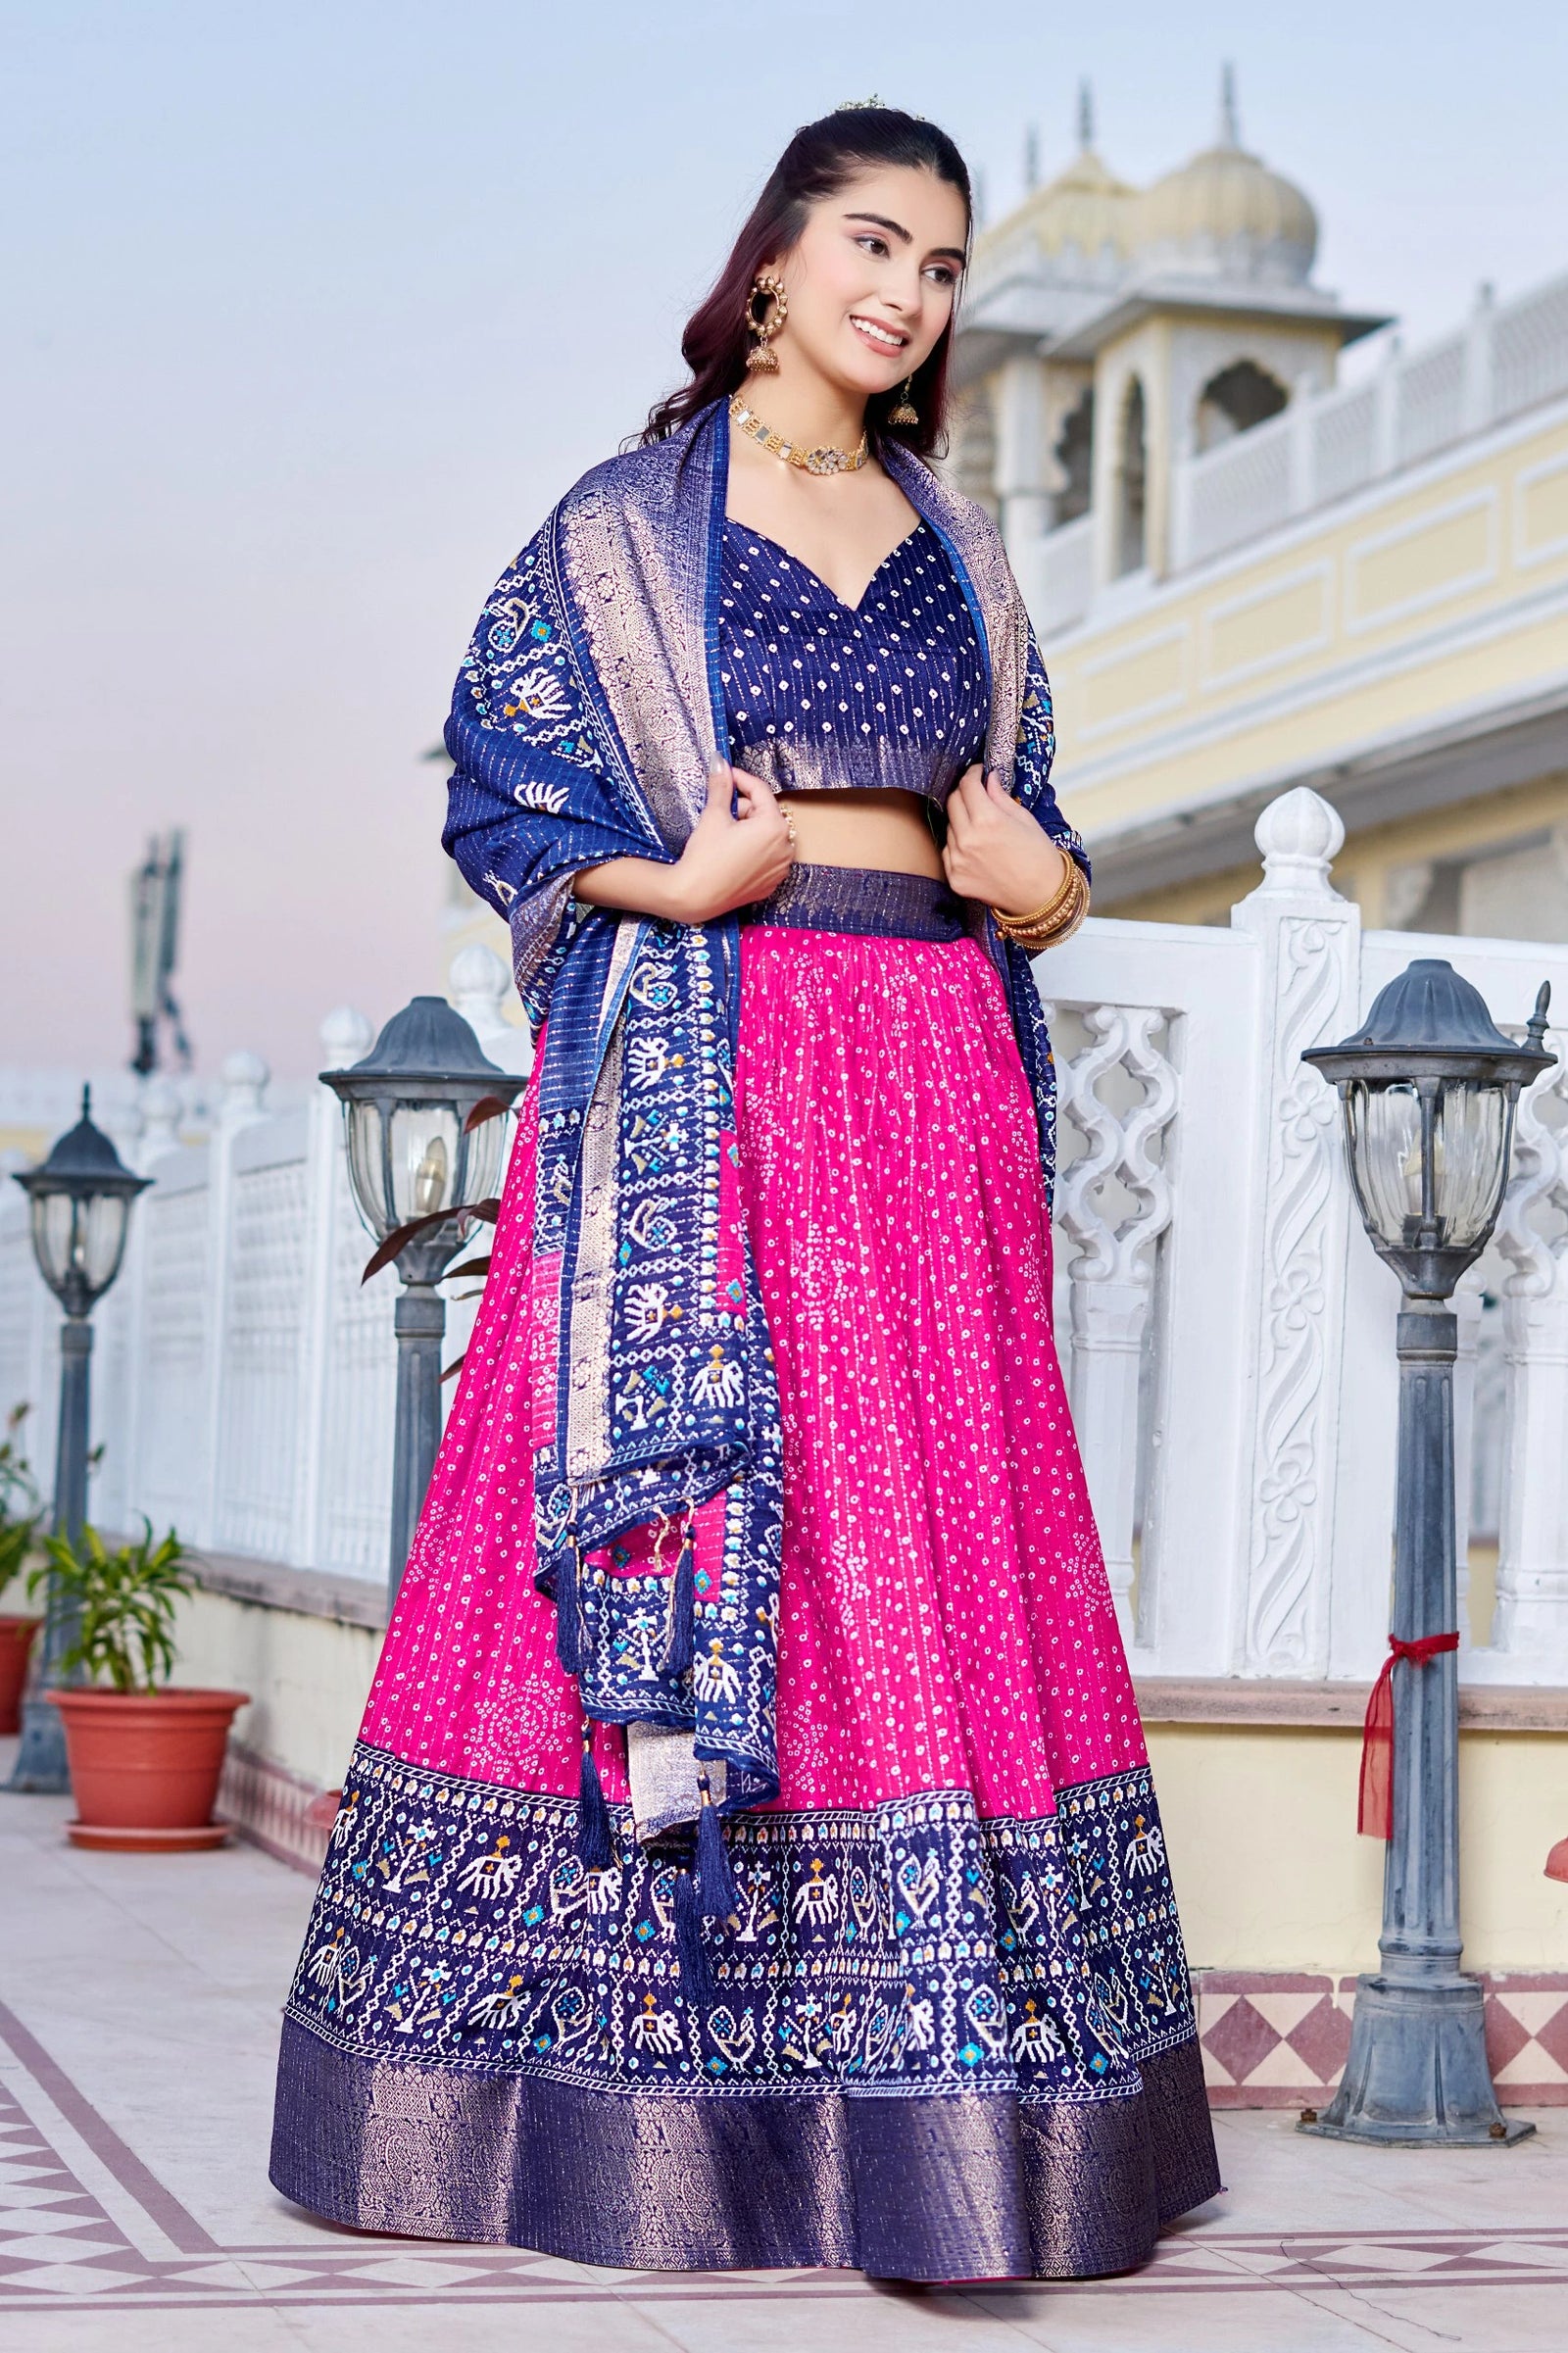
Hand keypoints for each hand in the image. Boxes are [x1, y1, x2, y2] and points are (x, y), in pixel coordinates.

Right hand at [668, 764, 795, 922]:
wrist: (696, 896)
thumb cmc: (705, 856)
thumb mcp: (714, 816)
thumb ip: (721, 786)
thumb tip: (719, 762)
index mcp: (774, 826)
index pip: (761, 791)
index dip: (741, 779)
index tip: (726, 774)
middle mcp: (785, 847)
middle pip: (765, 814)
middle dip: (744, 809)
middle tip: (720, 814)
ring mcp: (780, 867)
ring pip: (767, 836)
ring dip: (749, 830)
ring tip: (725, 837)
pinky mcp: (772, 883)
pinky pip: (766, 857)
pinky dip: (753, 850)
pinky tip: (732, 855)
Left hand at [942, 765, 1067, 915]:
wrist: (1042, 897)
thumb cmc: (1039, 857)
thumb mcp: (1024, 819)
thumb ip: (1000, 797)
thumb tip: (988, 778)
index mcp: (988, 820)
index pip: (967, 786)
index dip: (972, 774)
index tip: (978, 773)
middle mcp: (968, 839)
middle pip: (952, 802)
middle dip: (964, 793)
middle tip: (976, 794)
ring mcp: (958, 861)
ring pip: (949, 827)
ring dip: (961, 820)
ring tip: (981, 826)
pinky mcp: (954, 879)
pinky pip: (947, 852)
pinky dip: (957, 845)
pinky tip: (976, 848)